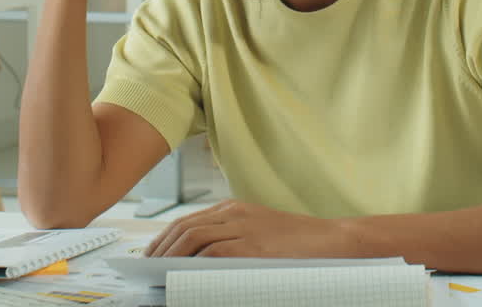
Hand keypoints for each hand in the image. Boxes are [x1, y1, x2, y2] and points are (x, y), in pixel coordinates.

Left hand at [144, 200, 353, 257]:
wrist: (333, 240)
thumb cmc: (300, 242)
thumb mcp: (260, 232)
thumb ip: (231, 238)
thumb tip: (197, 259)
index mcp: (235, 208)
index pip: (188, 220)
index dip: (165, 237)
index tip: (152, 253)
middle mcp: (235, 213)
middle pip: (185, 227)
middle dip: (161, 247)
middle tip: (148, 266)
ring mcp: (243, 228)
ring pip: (193, 237)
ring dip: (170, 255)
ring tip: (159, 272)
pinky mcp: (252, 246)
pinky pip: (212, 252)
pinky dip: (193, 262)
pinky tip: (183, 274)